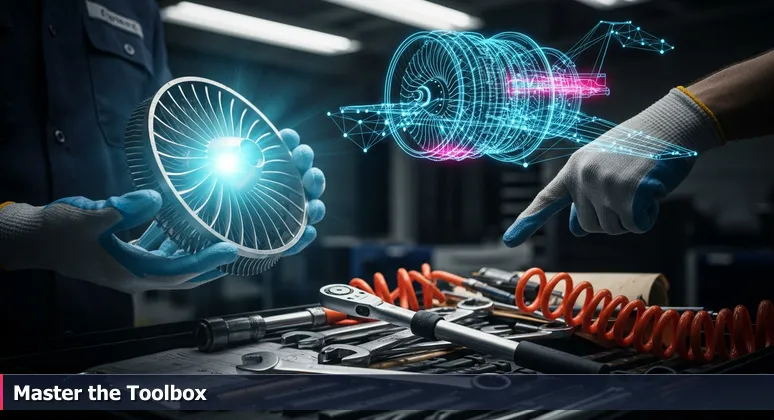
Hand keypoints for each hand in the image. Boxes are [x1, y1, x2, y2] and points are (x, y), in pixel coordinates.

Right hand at [0, 129, 324, 292]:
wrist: (33, 240)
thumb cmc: (58, 231)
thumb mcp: (88, 216)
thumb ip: (122, 209)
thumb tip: (157, 197)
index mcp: (133, 273)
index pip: (180, 271)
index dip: (208, 260)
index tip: (234, 248)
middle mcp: (140, 276)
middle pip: (190, 273)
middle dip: (218, 261)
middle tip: (246, 246)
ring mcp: (137, 269)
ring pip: (180, 264)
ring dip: (205, 253)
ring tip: (229, 237)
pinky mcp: (132, 256)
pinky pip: (165, 252)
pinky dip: (183, 242)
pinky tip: (192, 224)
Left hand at [503, 88, 724, 246]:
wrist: (670, 126)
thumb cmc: (640, 148)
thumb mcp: (605, 167)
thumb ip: (588, 195)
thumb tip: (576, 229)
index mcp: (574, 169)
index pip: (547, 198)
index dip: (528, 221)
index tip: (508, 240)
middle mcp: (583, 177)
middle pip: (589, 226)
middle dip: (611, 218)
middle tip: (629, 190)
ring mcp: (604, 185)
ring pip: (613, 230)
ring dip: (631, 217)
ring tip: (640, 186)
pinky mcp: (628, 194)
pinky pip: (636, 226)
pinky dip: (648, 216)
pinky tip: (653, 191)